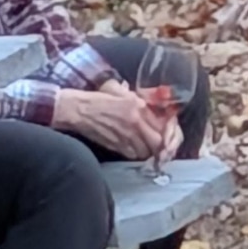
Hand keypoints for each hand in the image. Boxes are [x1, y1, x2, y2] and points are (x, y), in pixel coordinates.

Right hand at [53, 80, 178, 159]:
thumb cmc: (98, 98)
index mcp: (139, 106)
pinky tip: (134, 152)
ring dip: (149, 153)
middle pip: (158, 141)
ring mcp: (125, 135)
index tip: (168, 136)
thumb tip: (155, 109)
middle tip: (161, 148)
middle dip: (161, 147)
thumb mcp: (123, 93)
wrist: (78, 109)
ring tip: (148, 151)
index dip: (169, 133)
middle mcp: (135, 122)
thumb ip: (140, 101)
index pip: (163, 124)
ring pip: (146, 151)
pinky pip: (132, 155)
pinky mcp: (115, 145)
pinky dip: (135, 155)